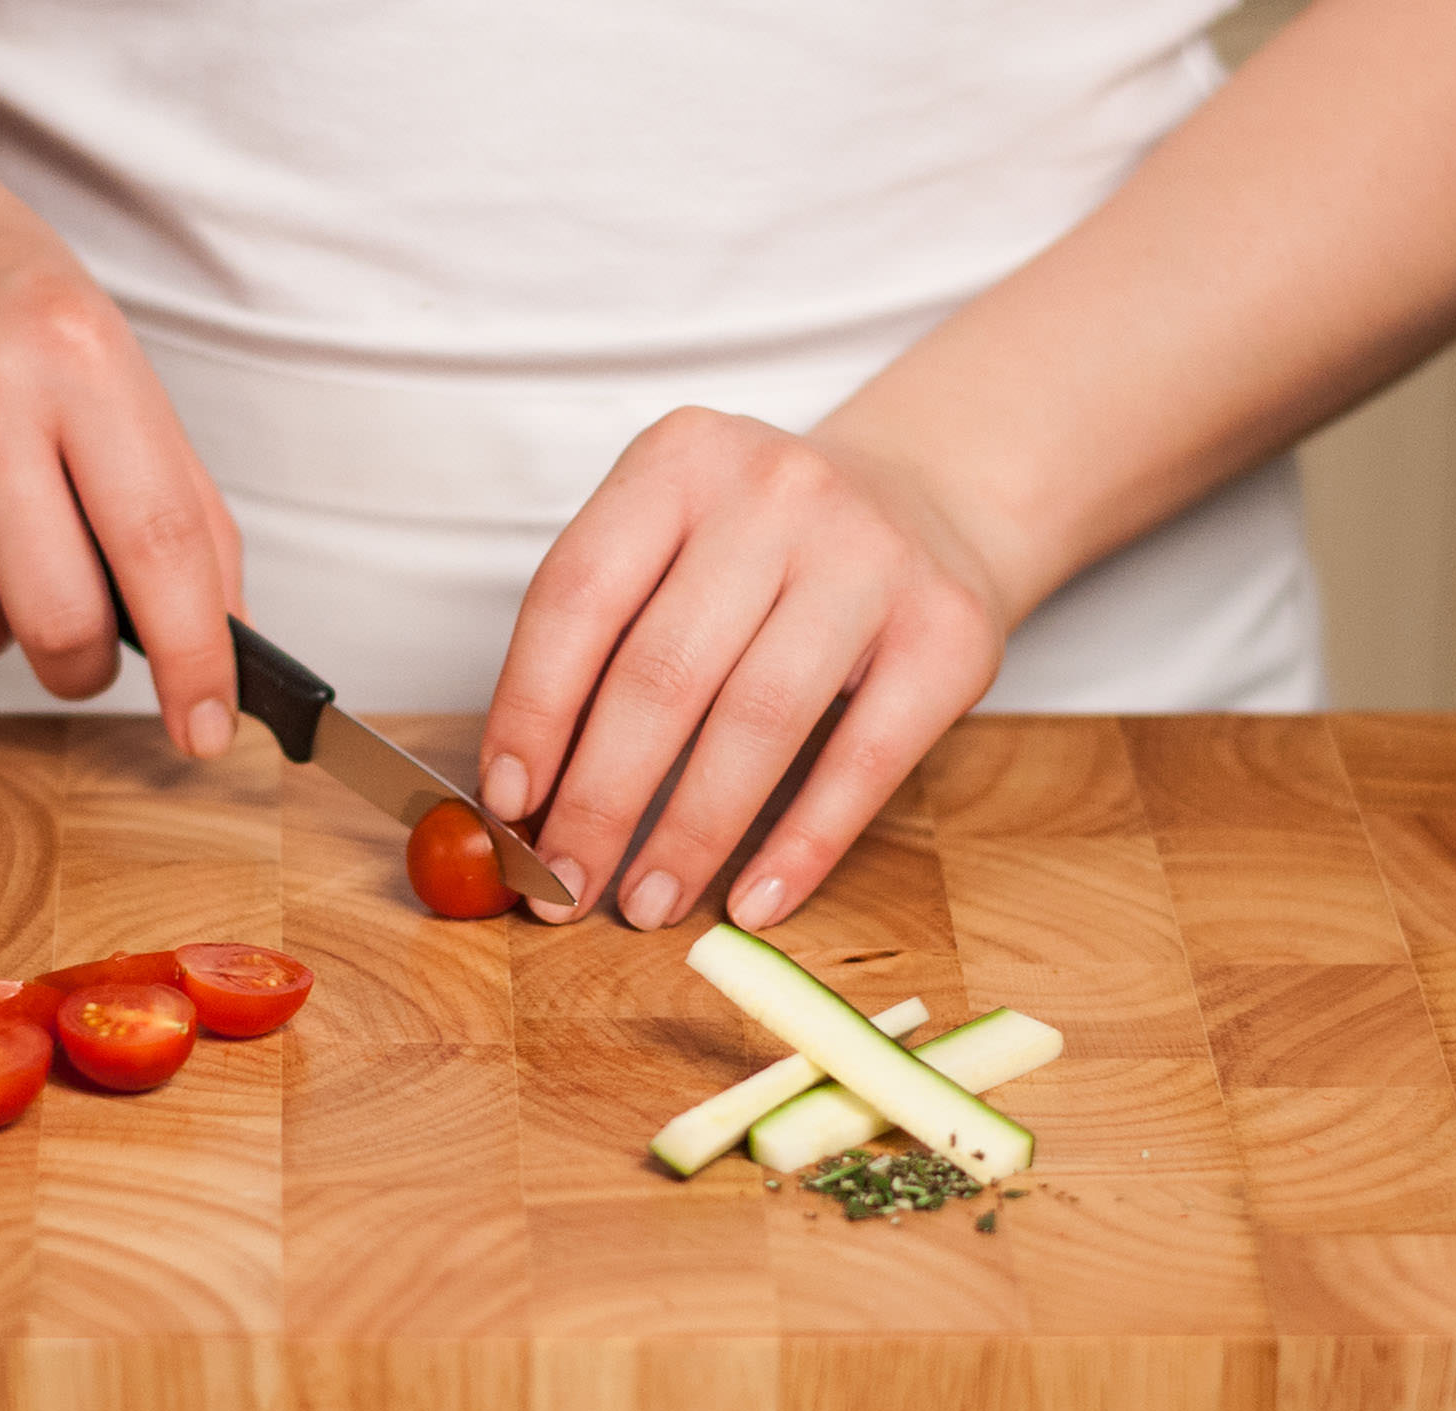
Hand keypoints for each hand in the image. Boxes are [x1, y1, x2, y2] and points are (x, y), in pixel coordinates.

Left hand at [478, 407, 1008, 929]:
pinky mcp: (948, 632)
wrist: (931, 500)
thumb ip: (598, 643)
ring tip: (644, 905)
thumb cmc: (766, 549)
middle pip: (661, 673)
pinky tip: (753, 903)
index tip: (508, 807)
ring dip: (689, 836)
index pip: (576, 597)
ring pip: (756, 721)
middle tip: (560, 887)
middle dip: (598, 802)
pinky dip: (801, 846)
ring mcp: (870, 556)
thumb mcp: (675, 543)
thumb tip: (520, 799)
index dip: (530, 712)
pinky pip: (862, 762)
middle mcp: (776, 492)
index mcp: (680, 460)